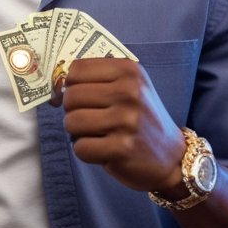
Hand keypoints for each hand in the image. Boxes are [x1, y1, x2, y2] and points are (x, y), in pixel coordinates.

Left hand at [53, 58, 184, 192]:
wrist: (172, 158)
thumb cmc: (141, 119)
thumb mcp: (130, 88)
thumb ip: (96, 80)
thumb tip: (55, 85)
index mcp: (129, 70)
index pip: (76, 69)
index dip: (71, 85)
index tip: (79, 97)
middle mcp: (129, 92)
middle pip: (71, 96)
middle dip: (72, 111)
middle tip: (90, 120)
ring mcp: (126, 120)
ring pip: (71, 122)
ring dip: (77, 133)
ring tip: (97, 135)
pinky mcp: (122, 148)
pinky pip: (80, 148)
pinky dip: (86, 152)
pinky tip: (103, 150)